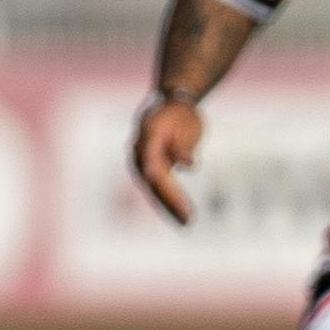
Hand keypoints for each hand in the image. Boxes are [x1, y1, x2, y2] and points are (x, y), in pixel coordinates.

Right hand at [129, 97, 204, 226]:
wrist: (170, 105)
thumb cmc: (181, 114)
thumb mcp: (188, 124)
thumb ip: (184, 145)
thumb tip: (188, 165)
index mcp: (149, 135)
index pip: (152, 159)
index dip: (158, 178)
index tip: (168, 195)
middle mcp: (140, 150)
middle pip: (154, 179)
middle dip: (170, 200)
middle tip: (187, 218)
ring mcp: (142, 162)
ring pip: (154, 188)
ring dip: (168, 207)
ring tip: (185, 223)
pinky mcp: (150, 171)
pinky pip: (158, 189)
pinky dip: (169, 203)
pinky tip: (180, 217)